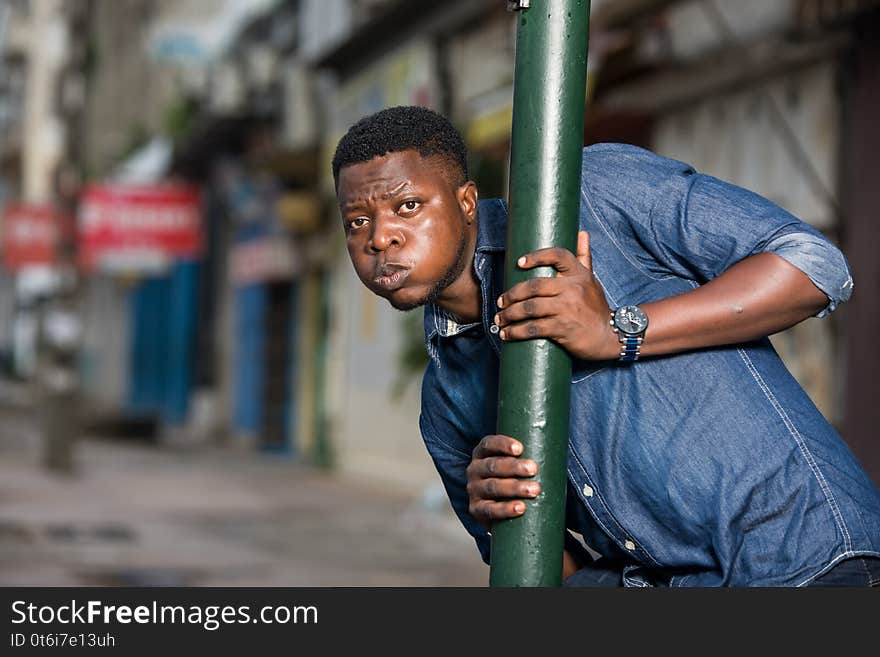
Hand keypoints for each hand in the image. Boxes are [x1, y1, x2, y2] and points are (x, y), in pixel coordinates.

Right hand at [466, 435, 539, 528]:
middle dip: (514, 467)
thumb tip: (557, 445)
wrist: (503, 515)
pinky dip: (505, 509)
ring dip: (514, 488)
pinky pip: (490, 510)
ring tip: (534, 490)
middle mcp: (475, 470)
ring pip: (492, 486)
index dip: (502, 444)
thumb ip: (528, 454)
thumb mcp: (516, 465)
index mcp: (483, 454)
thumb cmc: (516, 480)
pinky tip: (520, 508)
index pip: (488, 444)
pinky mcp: (476, 510)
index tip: (520, 448)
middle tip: (533, 469)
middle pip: (492, 465)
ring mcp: (474, 490)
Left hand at [494, 231, 618, 360]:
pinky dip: (516, 332)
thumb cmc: (596, 307)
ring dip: (509, 315)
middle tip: (501, 301)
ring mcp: (567, 309)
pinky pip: (533, 328)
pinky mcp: (563, 328)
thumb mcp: (591, 280)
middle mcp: (572, 289)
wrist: (610, 336)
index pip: (558, 256)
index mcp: (578, 274)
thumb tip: (582, 233)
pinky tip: (507, 334)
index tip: (519, 262)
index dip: (537, 256)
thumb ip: (584, 258)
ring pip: (529, 308)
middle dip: (512, 295)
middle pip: (534, 286)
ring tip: (500, 319)